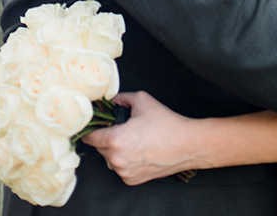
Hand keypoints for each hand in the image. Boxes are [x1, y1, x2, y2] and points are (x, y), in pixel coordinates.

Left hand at [83, 91, 197, 184]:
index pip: (90, 137)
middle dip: (106, 136)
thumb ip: (121, 98)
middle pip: (100, 147)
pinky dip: (125, 160)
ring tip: (133, 139)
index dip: (90, 128)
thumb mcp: (142, 100)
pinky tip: (138, 150)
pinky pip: (120, 168)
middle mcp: (116, 159)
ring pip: (110, 158)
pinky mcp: (132, 179)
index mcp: (115, 140)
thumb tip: (111, 100)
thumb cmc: (165, 123)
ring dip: (115, 149)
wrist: (185, 144)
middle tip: (121, 127)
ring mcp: (124, 172)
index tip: (93, 123)